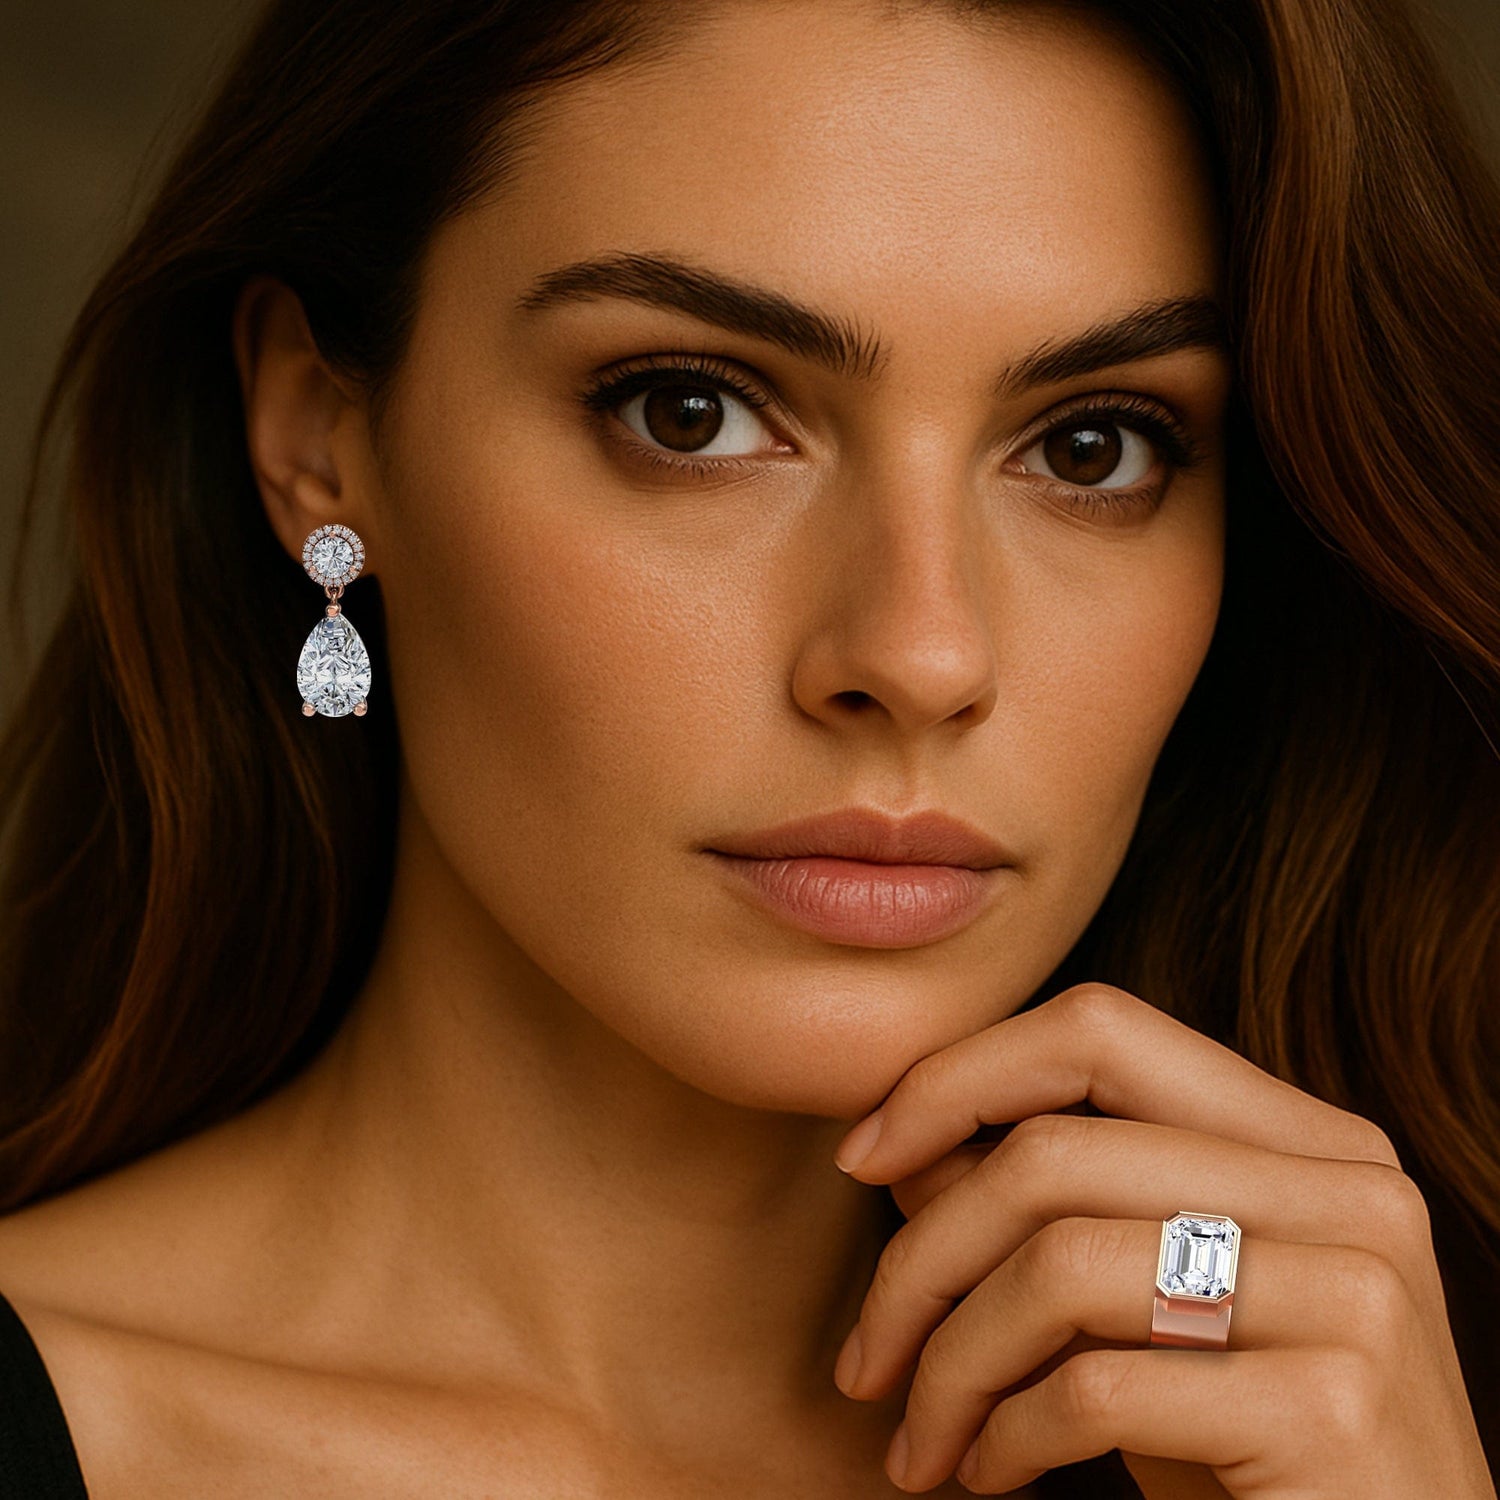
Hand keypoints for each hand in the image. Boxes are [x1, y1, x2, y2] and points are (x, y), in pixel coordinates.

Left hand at [828, 983, 1494, 1497]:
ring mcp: (1355, 1292)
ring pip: (1057, 1264)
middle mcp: (1350, 1190)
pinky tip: (990, 1476)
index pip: (1099, 1031)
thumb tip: (898, 1144)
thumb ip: (1047, 1207)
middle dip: (920, 1258)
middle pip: (1053, 1152)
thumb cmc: (1251, 1451)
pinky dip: (1007, 1436)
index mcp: (1312, 1138)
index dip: (960, 1075)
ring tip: (919, 1441)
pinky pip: (1095, 1387)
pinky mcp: (1334, 1407)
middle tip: (865, 1360)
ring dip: (949, 1364)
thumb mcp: (1146, 1308)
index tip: (862, 1158)